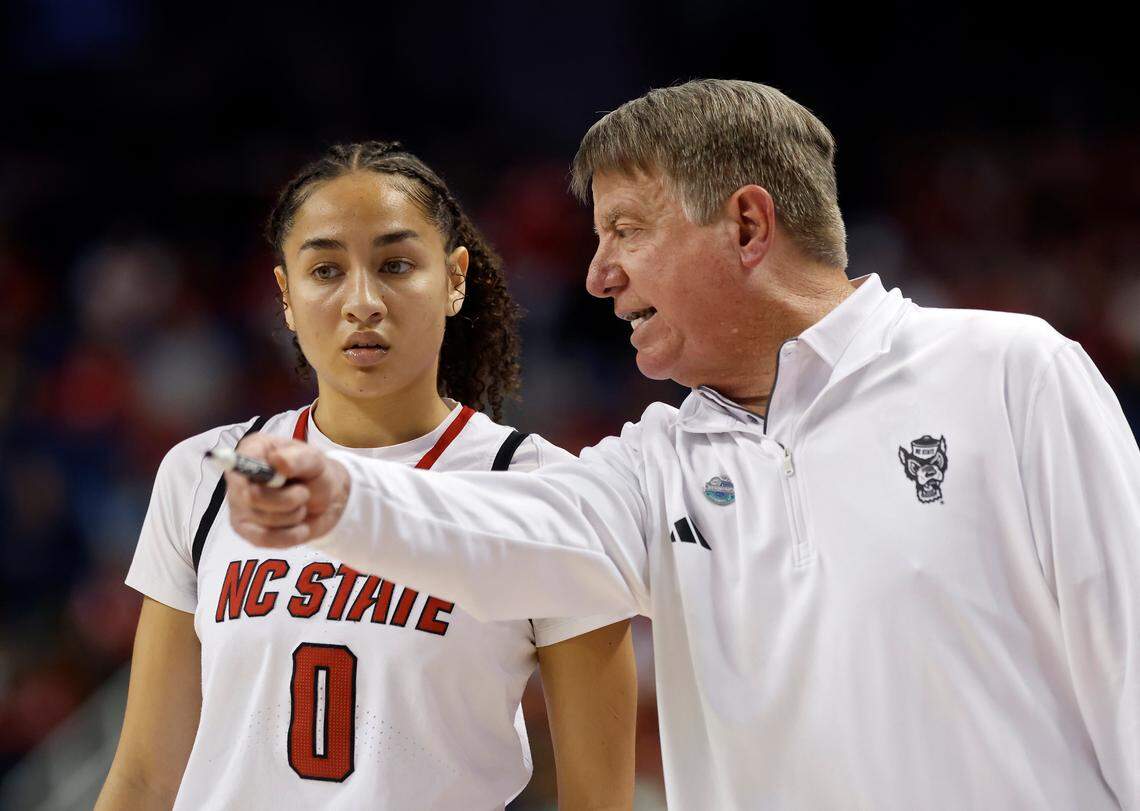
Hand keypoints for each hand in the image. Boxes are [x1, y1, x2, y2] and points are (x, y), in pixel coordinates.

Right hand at [225, 433, 350, 547]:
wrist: (328, 501)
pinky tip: (300, 527)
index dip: (259, 474)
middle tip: (304, 493)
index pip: (240, 463)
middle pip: (253, 497)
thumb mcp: (315, 461)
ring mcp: (239, 506)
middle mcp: (239, 478)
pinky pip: (264, 539)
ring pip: (263, 520)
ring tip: (301, 506)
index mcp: (253, 451)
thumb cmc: (316, 474)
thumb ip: (298, 459)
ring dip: (293, 515)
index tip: (282, 478)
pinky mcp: (246, 531)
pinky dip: (290, 535)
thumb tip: (276, 461)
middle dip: (289, 499)